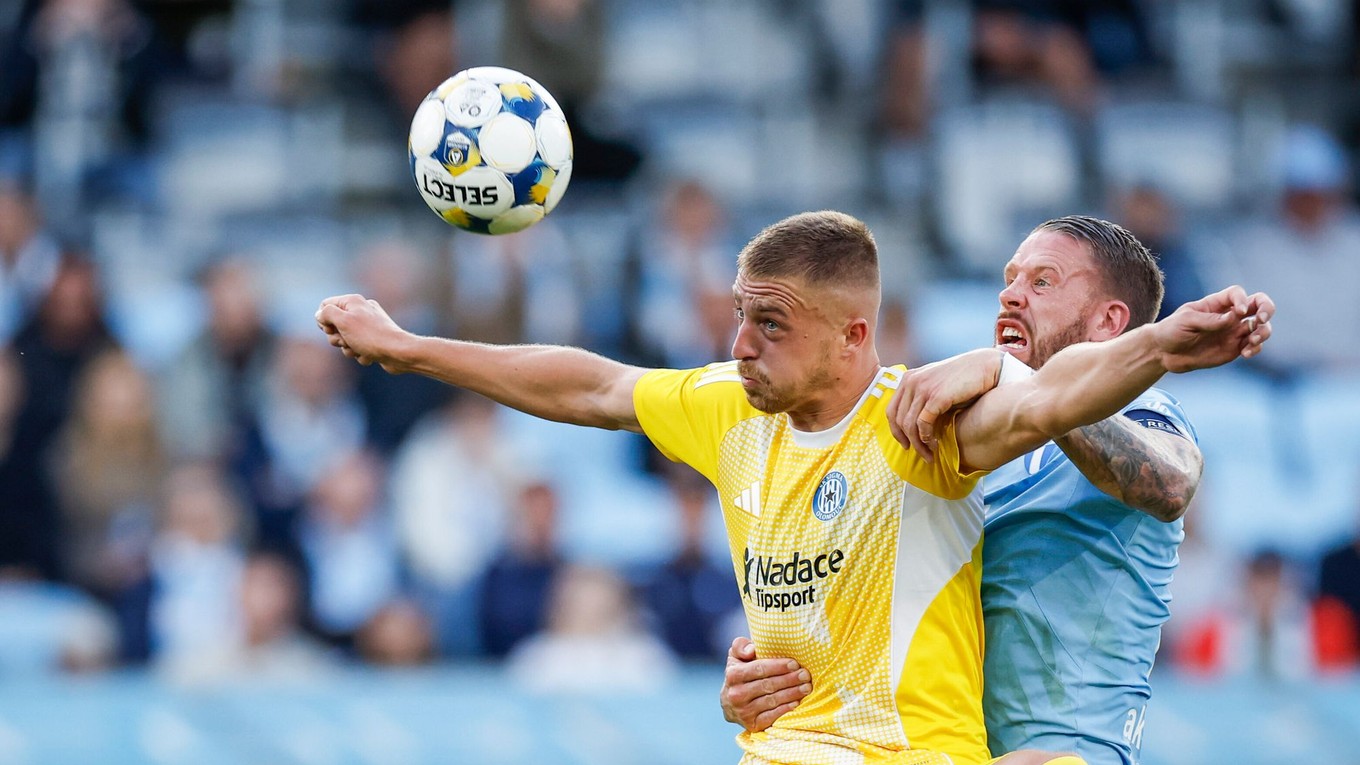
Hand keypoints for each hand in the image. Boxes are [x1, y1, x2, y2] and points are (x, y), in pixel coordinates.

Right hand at [314, 293, 411, 372]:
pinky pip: (357, 348)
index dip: (323, 320)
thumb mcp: (344, 321)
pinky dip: (360, 354)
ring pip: (344, 339)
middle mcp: (361, 311)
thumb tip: (320, 314)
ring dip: (348, 348)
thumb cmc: (370, 336)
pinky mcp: (373, 340)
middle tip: (346, 341)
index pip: (325, 305)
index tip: (331, 329)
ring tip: (359, 349)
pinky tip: (370, 355)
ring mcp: (368, 326)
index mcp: (353, 301)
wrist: (398, 353)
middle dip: (336, 338)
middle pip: (333, 325)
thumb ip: (327, 313)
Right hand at [719, 637, 809, 731]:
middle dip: (789, 679)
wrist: (729, 704)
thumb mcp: (736, 657)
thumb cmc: (739, 674)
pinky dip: (785, 709)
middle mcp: (736, 694)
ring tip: (806, 687)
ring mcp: (743, 711)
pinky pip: (771, 716)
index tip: (794, 663)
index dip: (778, 666)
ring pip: (772, 701)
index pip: (759, 669)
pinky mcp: (751, 725)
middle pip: (768, 685)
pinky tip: (796, 703)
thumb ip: (741, 646)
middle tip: (805, 675)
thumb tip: (752, 650)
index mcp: (733, 675)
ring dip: (791, 694)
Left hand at [888, 348, 1002, 461]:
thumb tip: (915, 427)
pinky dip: (927, 437)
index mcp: (908, 378)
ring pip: (910, 425)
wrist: (984, 366)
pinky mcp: (936, 396)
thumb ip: (922, 400)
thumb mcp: (935, 385)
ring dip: (919, 444)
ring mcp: (922, 388)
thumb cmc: (963, 379)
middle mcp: (911, 382)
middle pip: (899, 420)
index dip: (896, 432)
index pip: (891, 411)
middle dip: (909, 442)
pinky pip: (923, 423)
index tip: (906, 445)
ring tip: (930, 454)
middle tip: (922, 455)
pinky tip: (935, 444)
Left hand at [1153, 286, 1273, 372]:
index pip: (1237, 293)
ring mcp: (1234, 332)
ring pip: (1261, 327)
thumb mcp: (1186, 321)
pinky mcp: (1235, 348)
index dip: (1242, 300)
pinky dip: (1256, 348)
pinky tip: (1245, 353)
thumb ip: (1209, 320)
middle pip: (1259, 304)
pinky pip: (1254, 346)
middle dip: (1267, 309)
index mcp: (1216, 304)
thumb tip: (1234, 318)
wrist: (1164, 353)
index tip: (1237, 312)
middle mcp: (1229, 315)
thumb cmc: (1171, 331)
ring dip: (1263, 332)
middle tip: (1260, 320)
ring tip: (1252, 341)